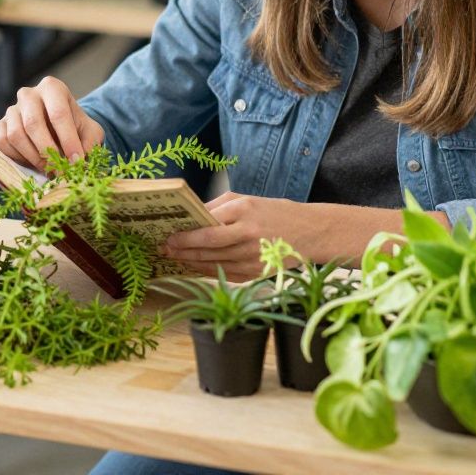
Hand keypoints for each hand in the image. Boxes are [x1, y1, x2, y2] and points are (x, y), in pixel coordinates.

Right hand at [0, 76, 104, 170]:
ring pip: (16, 135)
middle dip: (48, 152)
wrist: (58, 128)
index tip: (76, 161)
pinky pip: (2, 143)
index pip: (58, 113)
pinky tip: (33, 163)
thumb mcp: (90, 132)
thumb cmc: (75, 128)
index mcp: (53, 88)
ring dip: (33, 158)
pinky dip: (17, 158)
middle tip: (59, 170)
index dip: (68, 140)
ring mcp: (11, 109)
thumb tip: (79, 161)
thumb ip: (90, 143)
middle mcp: (28, 94)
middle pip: (33, 123)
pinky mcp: (0, 125)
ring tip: (49, 169)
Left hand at [162, 192, 310, 281]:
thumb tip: (191, 217)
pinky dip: (208, 271)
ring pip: (214, 263)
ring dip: (191, 262)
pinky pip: (225, 274)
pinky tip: (196, 267)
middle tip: (164, 249)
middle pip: (207, 247)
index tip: (168, 235)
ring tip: (176, 258)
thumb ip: (218, 207)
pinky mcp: (256, 273)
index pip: (207, 227)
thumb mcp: (247, 200)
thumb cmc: (274, 212)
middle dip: (182, 249)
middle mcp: (248, 235)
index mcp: (244, 212)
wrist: (310, 232)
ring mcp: (253, 257)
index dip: (185, 234)